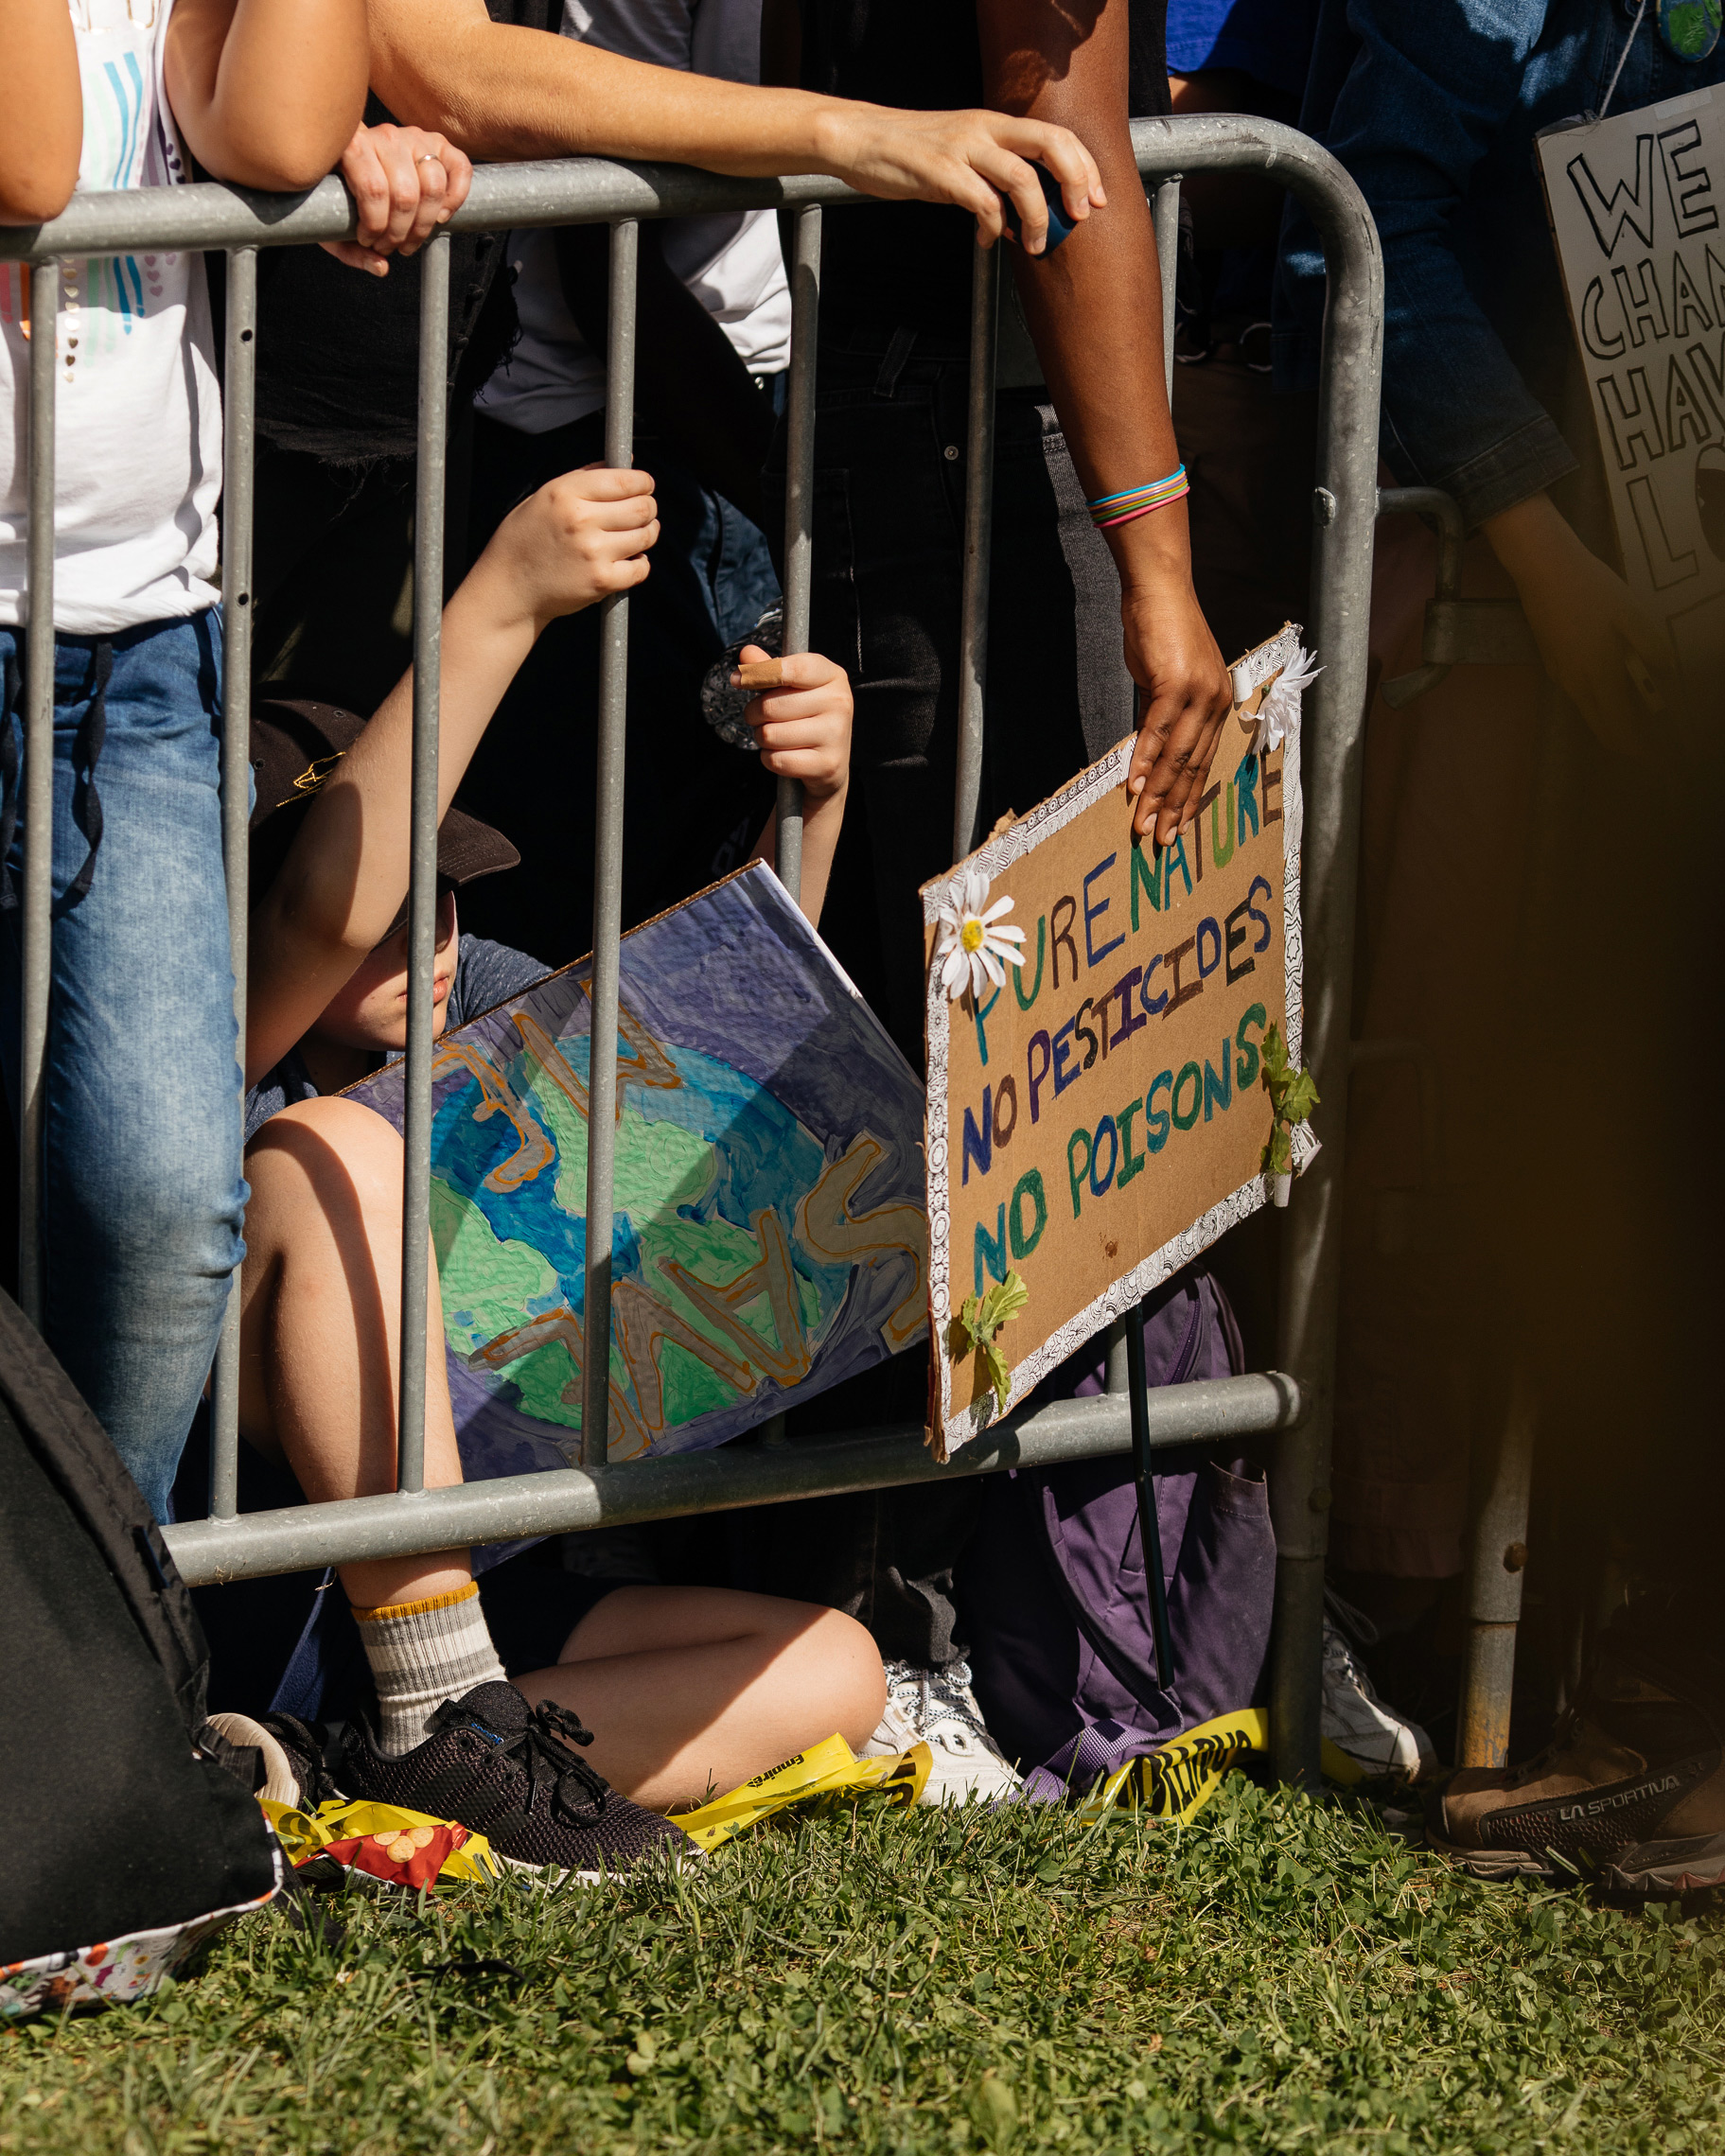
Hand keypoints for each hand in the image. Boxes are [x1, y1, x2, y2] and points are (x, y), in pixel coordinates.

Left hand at [320, 122, 472, 275]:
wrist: (349, 157)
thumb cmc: (340, 193)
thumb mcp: (332, 225)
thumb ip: (351, 250)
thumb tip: (381, 267)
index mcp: (354, 145)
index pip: (374, 189)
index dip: (375, 225)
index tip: (368, 240)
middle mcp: (386, 137)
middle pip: (405, 195)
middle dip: (399, 232)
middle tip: (390, 246)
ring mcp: (414, 138)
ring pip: (433, 187)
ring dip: (424, 225)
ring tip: (410, 239)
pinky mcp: (438, 144)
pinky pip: (460, 168)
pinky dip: (456, 197)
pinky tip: (440, 217)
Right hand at [479, 464, 658, 626]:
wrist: (509, 588)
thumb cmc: (525, 539)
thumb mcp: (544, 497)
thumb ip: (584, 478)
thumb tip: (624, 462)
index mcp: (566, 493)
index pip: (625, 480)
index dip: (643, 482)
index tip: (645, 486)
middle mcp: (581, 520)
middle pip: (642, 507)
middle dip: (649, 507)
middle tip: (645, 511)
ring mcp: (593, 552)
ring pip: (645, 536)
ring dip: (648, 534)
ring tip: (639, 534)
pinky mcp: (601, 581)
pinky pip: (640, 569)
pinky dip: (641, 563)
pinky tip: (631, 559)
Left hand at [735, 646, 851, 800]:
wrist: (830, 762)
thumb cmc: (806, 716)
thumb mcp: (791, 687)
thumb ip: (768, 668)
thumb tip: (747, 653)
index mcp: (832, 676)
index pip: (791, 669)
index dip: (759, 674)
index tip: (737, 680)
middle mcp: (840, 702)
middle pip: (771, 705)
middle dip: (754, 713)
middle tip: (762, 717)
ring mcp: (837, 735)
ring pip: (770, 735)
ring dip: (762, 738)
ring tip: (775, 736)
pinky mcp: (827, 764)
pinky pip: (777, 760)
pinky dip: (770, 759)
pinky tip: (784, 755)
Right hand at [811, 104, 1103, 252]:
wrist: (861, 139)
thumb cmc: (910, 152)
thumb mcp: (962, 152)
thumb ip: (994, 173)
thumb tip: (1023, 210)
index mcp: (994, 123)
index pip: (1056, 134)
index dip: (1085, 166)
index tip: (1097, 198)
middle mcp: (985, 129)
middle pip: (1050, 144)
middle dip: (1075, 182)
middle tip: (1078, 217)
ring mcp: (963, 148)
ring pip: (1021, 177)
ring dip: (1036, 216)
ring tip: (1033, 244)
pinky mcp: (940, 172)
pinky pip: (981, 202)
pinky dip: (993, 226)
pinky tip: (988, 240)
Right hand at [1119, 553, 1232, 842]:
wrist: (1160, 590)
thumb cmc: (1162, 632)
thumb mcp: (1166, 681)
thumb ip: (1163, 718)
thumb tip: (1149, 754)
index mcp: (1217, 705)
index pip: (1203, 762)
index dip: (1188, 799)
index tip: (1176, 827)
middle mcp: (1215, 702)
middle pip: (1193, 767)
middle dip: (1174, 808)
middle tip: (1160, 840)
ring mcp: (1199, 693)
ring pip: (1177, 755)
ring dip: (1158, 793)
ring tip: (1143, 822)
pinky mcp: (1176, 683)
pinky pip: (1157, 730)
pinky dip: (1144, 760)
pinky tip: (1134, 784)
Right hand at [1483, 492, 1675, 755]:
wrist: (1543, 571)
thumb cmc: (1591, 589)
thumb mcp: (1632, 613)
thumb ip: (1651, 648)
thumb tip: (1666, 674)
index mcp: (1600, 675)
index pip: (1620, 728)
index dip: (1638, 749)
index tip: (1655, 760)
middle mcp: (1577, 685)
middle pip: (1601, 729)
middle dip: (1625, 743)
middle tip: (1649, 743)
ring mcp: (1561, 676)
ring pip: (1589, 713)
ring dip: (1612, 720)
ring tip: (1637, 712)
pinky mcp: (1553, 664)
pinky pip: (1580, 694)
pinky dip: (1599, 701)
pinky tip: (1612, 684)